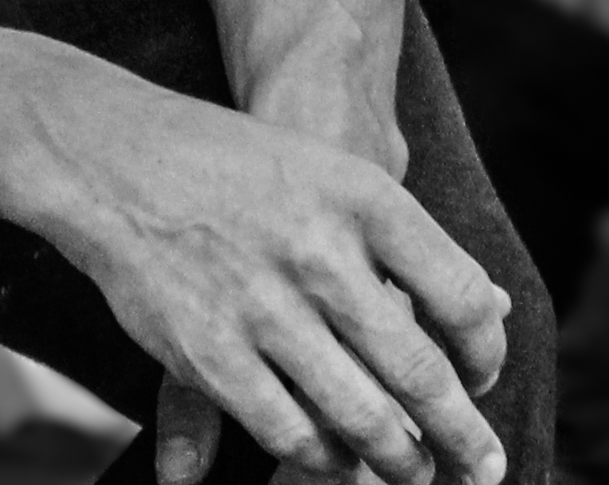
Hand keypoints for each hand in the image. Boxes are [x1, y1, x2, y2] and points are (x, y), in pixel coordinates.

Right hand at [53, 81, 506, 484]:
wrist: (116, 155)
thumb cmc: (240, 165)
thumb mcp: (332, 173)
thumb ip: (405, 244)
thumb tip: (492, 308)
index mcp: (362, 198)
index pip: (461, 298)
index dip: (485, 355)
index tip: (482, 381)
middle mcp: (320, 252)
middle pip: (421, 373)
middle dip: (462, 437)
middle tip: (482, 467)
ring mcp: (263, 306)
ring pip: (362, 417)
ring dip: (399, 461)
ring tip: (417, 474)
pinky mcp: (210, 353)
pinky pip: (289, 432)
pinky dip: (323, 458)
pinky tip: (336, 458)